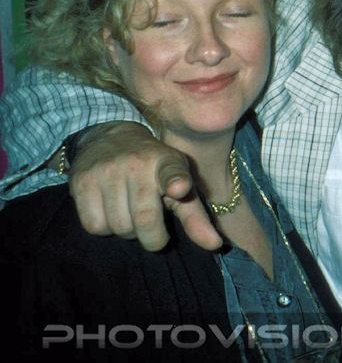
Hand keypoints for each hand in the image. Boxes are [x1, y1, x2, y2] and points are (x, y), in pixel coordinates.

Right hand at [69, 122, 222, 251]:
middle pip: (144, 220)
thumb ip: (196, 217)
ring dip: (127, 232)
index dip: (176, 182)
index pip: (172, 172)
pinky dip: (104, 228)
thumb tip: (215, 246)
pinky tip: (110, 212)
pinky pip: (94, 225)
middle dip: (152, 237)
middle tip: (153, 229)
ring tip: (131, 215)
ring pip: (118, 227)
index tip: (179, 189)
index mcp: (168, 162)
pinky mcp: (82, 181)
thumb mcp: (180, 185)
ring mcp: (107, 170)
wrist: (110, 138)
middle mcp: (137, 163)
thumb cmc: (155, 171)